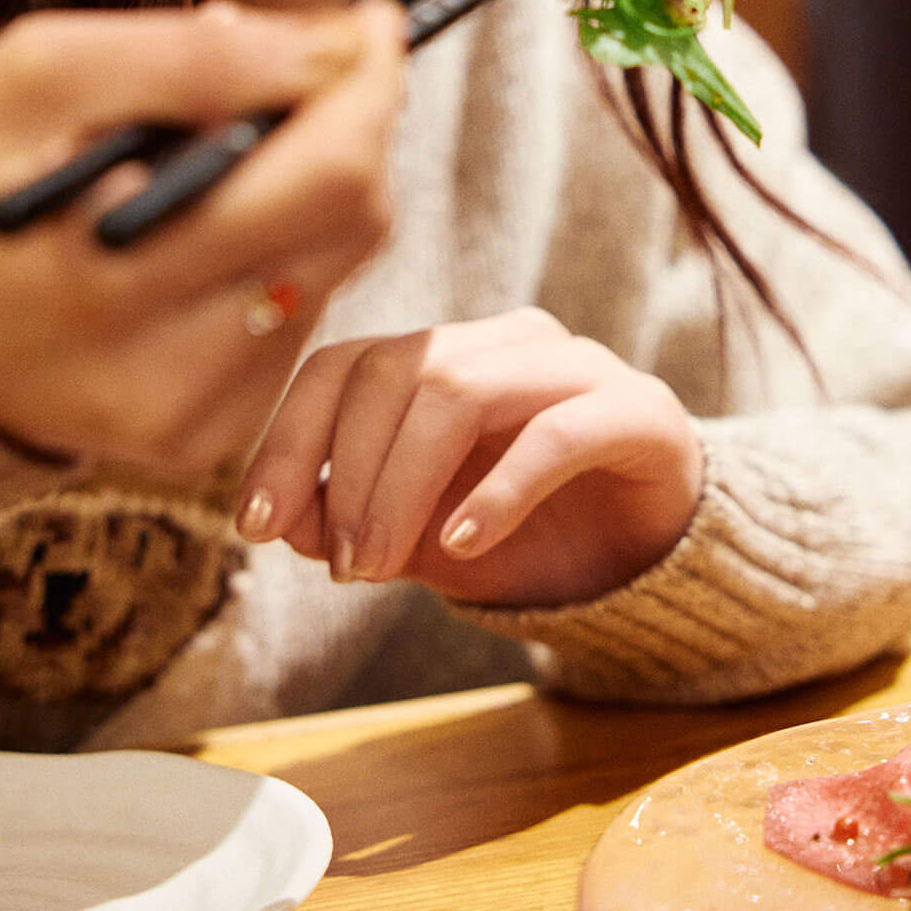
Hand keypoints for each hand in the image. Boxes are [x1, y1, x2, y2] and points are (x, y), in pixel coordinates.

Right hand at [0, 0, 404, 473]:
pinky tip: (215, 225)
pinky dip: (283, 250)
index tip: (370, 24)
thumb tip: (329, 46)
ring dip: (319, 188)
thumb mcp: (40, 78)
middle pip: (356, 223)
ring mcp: (192, 416)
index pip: (329, 176)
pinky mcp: (204, 436)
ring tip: (234, 146)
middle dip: (355, 127)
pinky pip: (298, 318)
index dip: (369, 87)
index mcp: (111, 277)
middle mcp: (165, 372)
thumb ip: (189, 59)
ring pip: (338, 267)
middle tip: (313, 68)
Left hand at [236, 308, 703, 607]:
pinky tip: (464, 544)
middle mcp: (506, 343)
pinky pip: (557, 433)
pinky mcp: (640, 412)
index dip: (289, 440)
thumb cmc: (532, 536)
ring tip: (385, 565)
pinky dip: (498, 489)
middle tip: (343, 568)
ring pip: (462, 390)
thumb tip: (283, 520)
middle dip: (350, 472)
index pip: (346, 364)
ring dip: (405, 483)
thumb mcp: (423, 540)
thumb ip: (356, 521)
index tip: (256, 526)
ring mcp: (577, 368)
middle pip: (398, 369)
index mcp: (448, 356)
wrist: (654, 558)